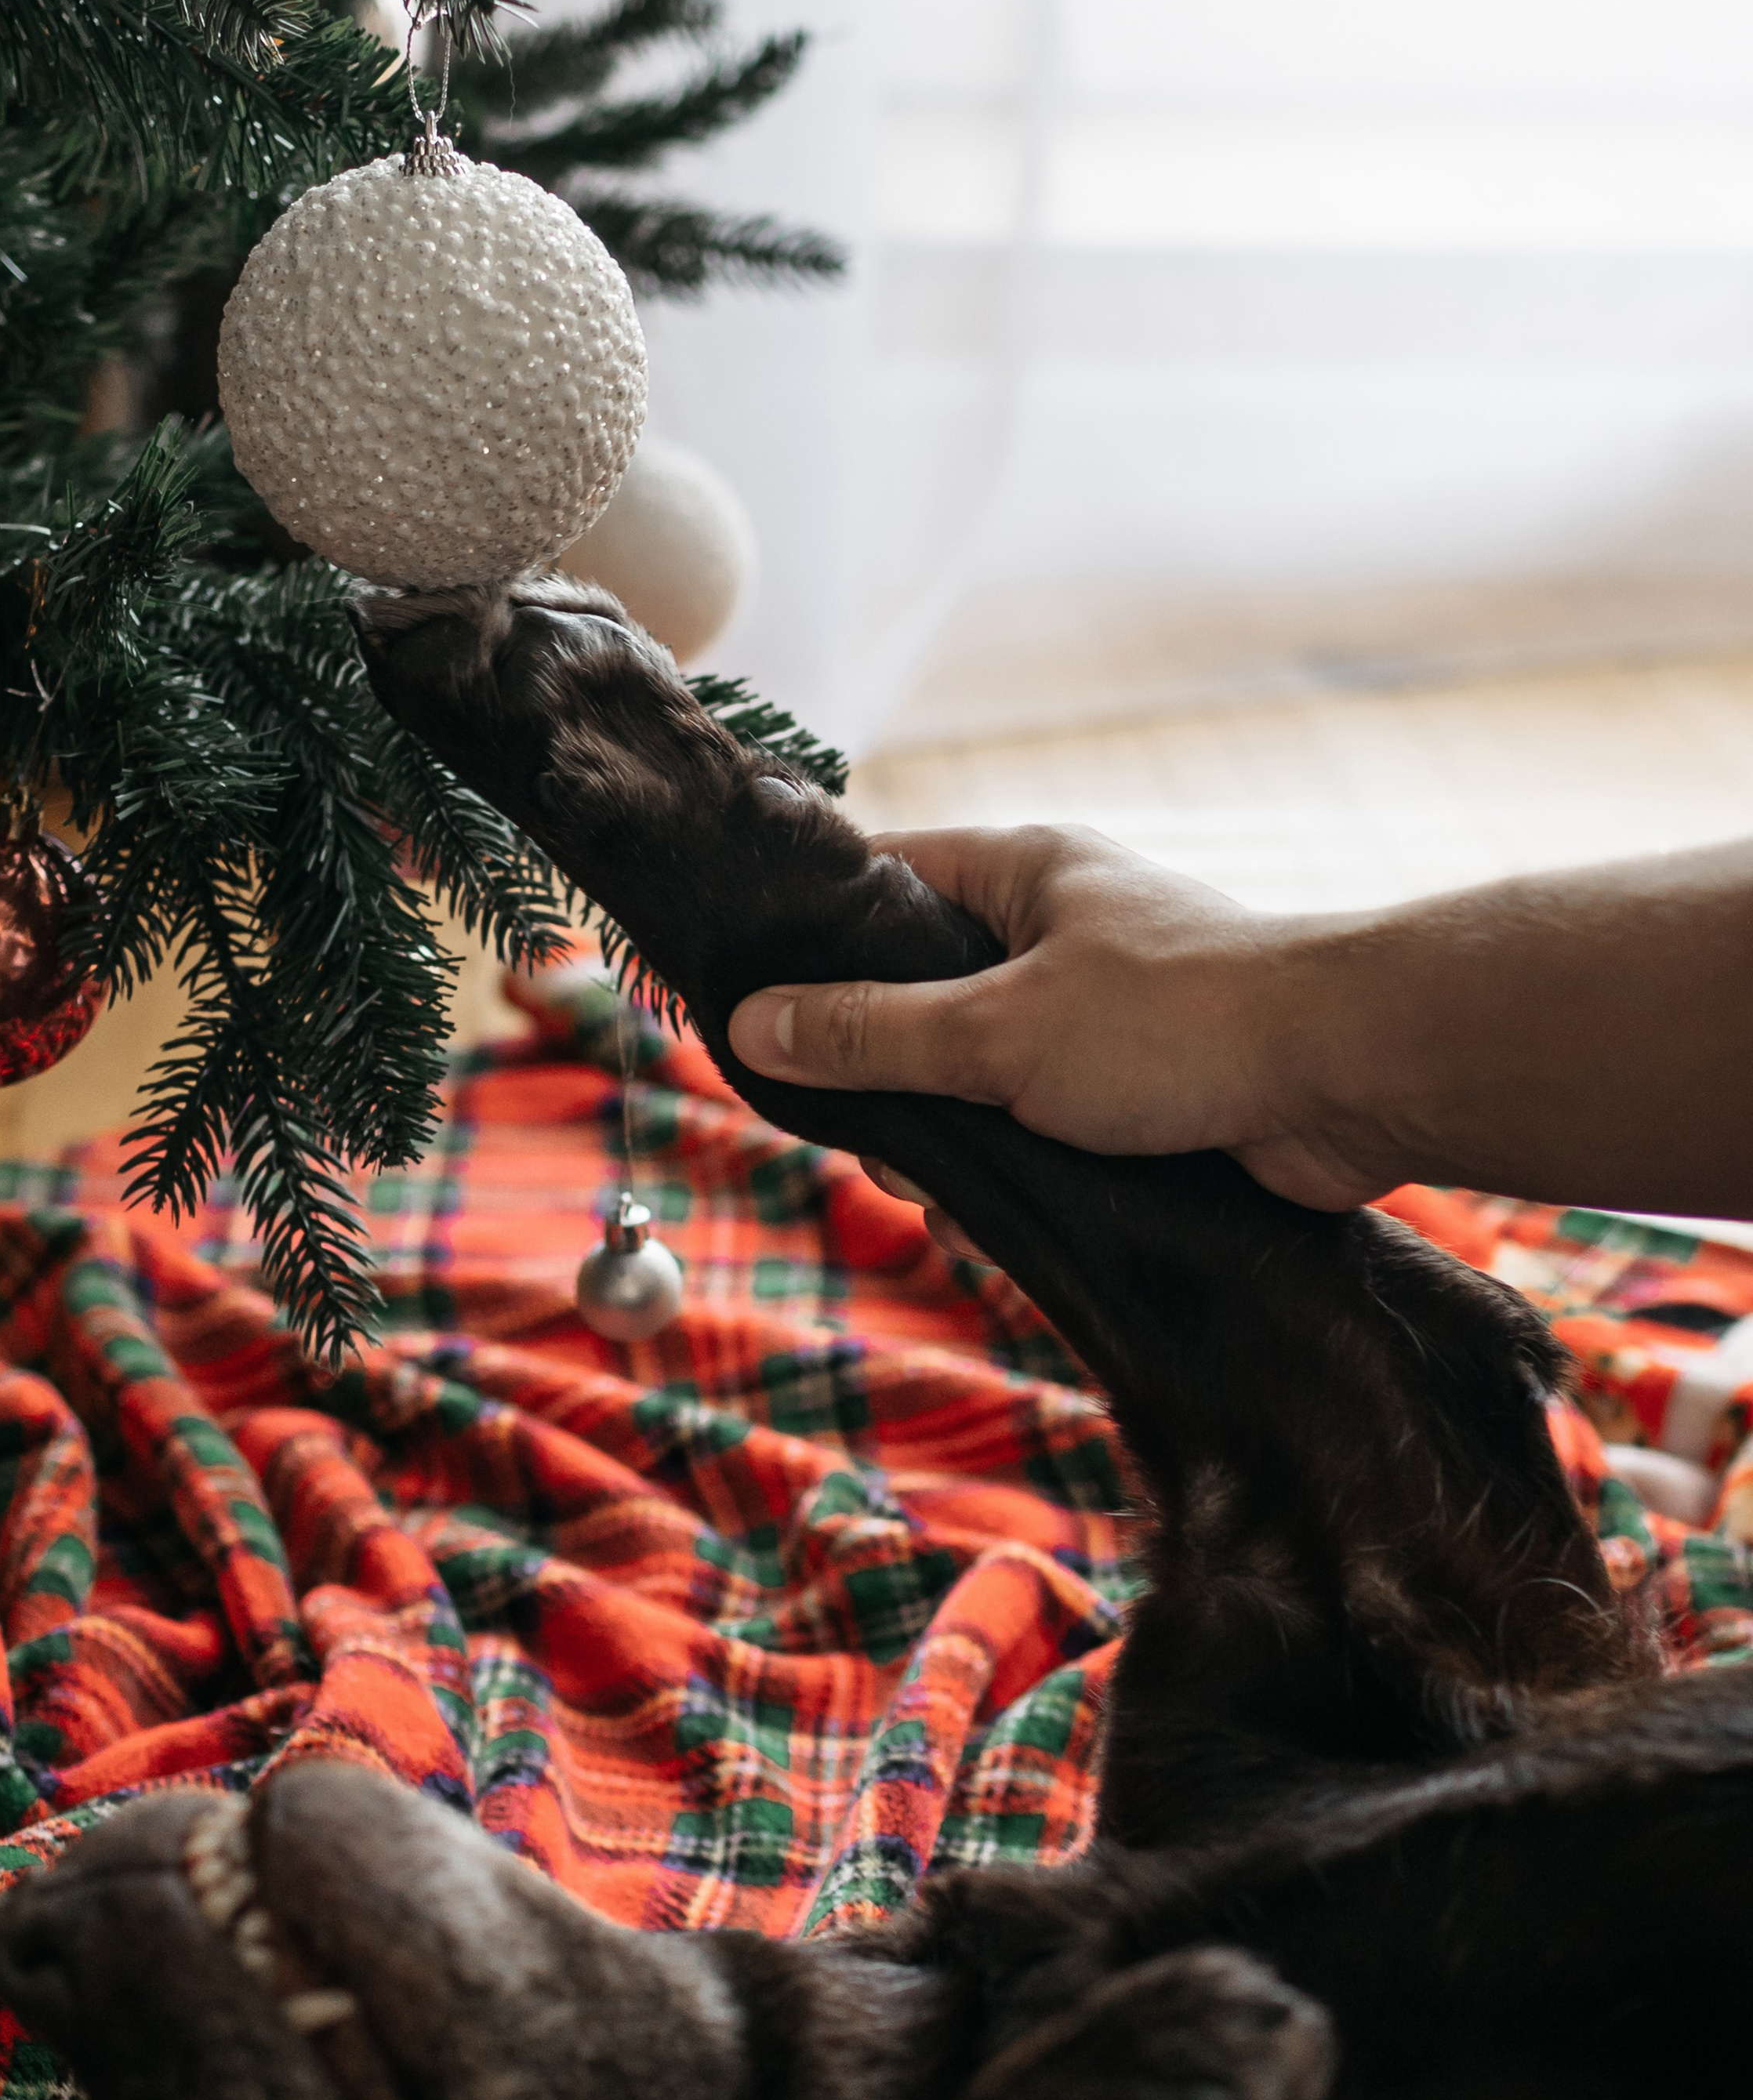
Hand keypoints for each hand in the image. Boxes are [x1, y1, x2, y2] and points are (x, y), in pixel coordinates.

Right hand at [726, 826, 1402, 1255]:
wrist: (1351, 1080)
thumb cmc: (1183, 1022)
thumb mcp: (996, 1030)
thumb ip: (870, 1035)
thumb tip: (749, 1028)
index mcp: (1022, 875)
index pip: (881, 880)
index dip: (812, 942)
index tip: (758, 1011)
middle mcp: (1061, 933)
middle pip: (921, 1000)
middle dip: (889, 1084)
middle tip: (883, 1144)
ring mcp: (1103, 1015)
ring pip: (980, 1081)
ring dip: (954, 1147)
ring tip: (948, 1197)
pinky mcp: (1143, 1094)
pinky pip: (1044, 1133)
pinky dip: (1016, 1178)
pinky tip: (997, 1224)